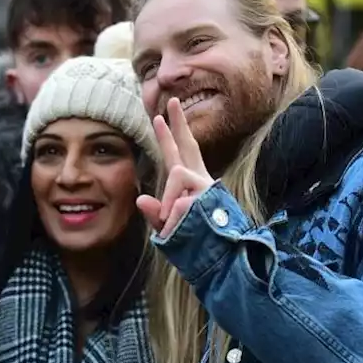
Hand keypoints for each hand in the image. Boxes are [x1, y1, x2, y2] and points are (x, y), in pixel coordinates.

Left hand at [135, 97, 214, 235]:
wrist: (222, 262)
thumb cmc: (196, 247)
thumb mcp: (169, 230)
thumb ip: (156, 215)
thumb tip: (140, 200)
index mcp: (193, 187)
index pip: (181, 155)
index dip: (172, 135)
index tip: (162, 116)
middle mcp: (202, 182)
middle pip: (189, 146)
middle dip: (178, 124)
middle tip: (171, 101)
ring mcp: (208, 187)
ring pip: (176, 173)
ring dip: (168, 199)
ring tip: (171, 221)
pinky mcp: (209, 195)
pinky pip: (179, 198)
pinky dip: (173, 214)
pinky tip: (183, 226)